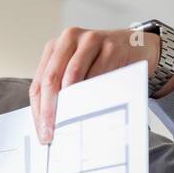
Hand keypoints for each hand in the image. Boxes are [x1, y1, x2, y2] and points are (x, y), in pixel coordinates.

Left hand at [29, 27, 173, 142]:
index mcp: (55, 47)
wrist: (135, 46)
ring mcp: (90, 40)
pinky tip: (90, 109)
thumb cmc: (102, 62)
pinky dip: (92, 93)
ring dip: (69, 104)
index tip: (42, 132)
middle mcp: (68, 39)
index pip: (39, 83)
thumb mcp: (78, 71)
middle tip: (51, 133)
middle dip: (49, 110)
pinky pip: (98, 73)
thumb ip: (63, 90)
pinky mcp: (110, 46)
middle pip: (50, 79)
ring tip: (69, 124)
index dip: (38, 110)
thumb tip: (53, 124)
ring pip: (71, 75)